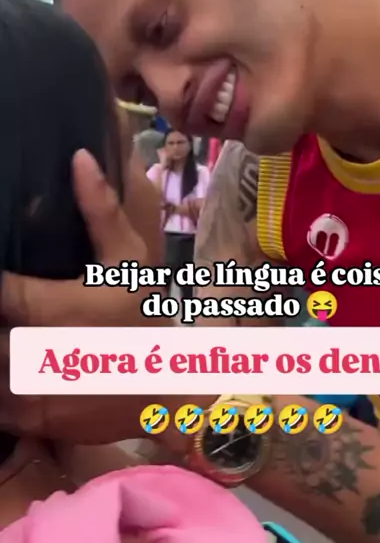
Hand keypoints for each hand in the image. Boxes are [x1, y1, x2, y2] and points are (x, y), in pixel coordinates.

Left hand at [0, 149, 167, 441]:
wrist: (167, 388)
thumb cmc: (144, 316)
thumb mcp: (129, 259)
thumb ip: (101, 209)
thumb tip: (79, 156)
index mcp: (51, 306)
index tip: (2, 264)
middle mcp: (32, 350)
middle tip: (6, 302)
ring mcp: (29, 390)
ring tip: (7, 324)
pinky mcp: (30, 419)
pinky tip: (11, 359)